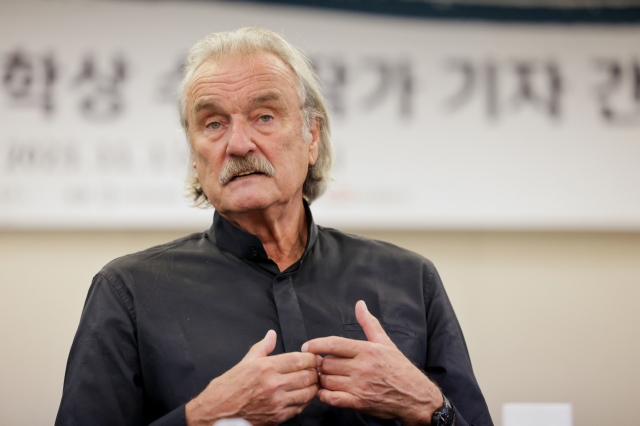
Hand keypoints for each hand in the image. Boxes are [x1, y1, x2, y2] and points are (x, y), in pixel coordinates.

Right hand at [186, 330, 319, 425]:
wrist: (217, 412)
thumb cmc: (228, 387)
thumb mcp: (245, 362)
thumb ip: (262, 347)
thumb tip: (271, 334)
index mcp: (265, 368)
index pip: (299, 360)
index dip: (311, 358)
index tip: (313, 357)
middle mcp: (273, 385)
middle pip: (307, 375)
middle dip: (314, 371)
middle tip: (315, 369)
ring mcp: (277, 403)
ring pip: (308, 392)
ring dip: (313, 386)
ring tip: (310, 381)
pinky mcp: (278, 417)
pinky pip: (300, 407)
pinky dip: (305, 400)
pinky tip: (302, 395)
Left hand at [301, 301, 442, 425]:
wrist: (415, 397)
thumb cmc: (399, 369)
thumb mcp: (385, 342)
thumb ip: (368, 323)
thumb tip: (360, 304)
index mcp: (367, 350)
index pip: (334, 344)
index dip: (316, 344)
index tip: (307, 346)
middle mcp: (362, 367)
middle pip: (327, 363)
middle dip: (321, 364)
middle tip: (321, 365)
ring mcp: (360, 386)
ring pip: (327, 380)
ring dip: (322, 380)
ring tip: (324, 377)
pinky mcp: (359, 402)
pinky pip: (332, 398)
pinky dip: (324, 395)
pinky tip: (326, 392)